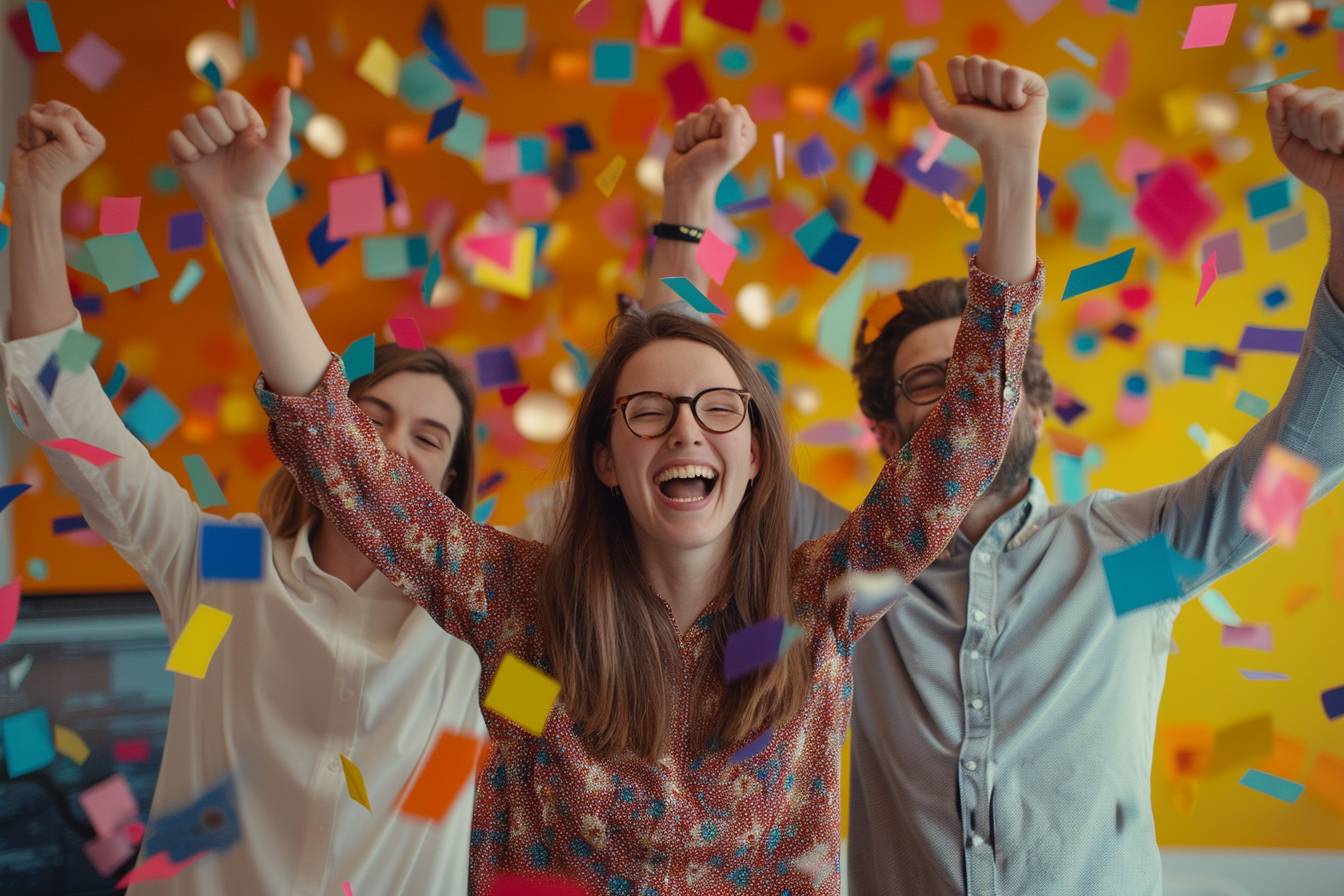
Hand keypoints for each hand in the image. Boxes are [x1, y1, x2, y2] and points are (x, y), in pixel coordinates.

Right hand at [8, 101, 105, 196]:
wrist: (31, 183)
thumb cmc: (55, 169)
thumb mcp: (70, 146)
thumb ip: (60, 123)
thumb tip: (34, 113)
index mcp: (92, 136)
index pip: (72, 112)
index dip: (60, 125)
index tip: (61, 145)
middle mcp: (76, 129)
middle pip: (55, 106)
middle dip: (46, 126)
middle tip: (49, 145)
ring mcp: (55, 127)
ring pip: (38, 109)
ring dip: (34, 129)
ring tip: (40, 146)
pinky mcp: (37, 127)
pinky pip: (26, 116)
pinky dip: (24, 131)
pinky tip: (32, 145)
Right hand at [168, 88, 291, 220]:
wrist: (236, 206)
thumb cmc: (259, 179)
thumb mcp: (277, 150)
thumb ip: (281, 119)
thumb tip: (285, 88)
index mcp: (239, 118)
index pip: (227, 97)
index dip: (233, 116)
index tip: (242, 135)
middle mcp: (217, 123)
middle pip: (207, 111)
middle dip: (221, 135)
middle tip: (228, 151)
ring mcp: (197, 135)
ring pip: (189, 121)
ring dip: (205, 144)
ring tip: (214, 158)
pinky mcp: (181, 149)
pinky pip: (175, 137)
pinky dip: (188, 151)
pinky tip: (198, 162)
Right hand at [663, 98, 755, 216]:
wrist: (685, 184)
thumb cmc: (709, 167)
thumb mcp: (729, 146)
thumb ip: (731, 119)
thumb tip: (720, 102)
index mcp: (744, 131)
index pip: (733, 108)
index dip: (722, 122)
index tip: (719, 141)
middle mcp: (727, 128)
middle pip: (712, 109)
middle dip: (705, 129)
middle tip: (706, 148)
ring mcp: (707, 130)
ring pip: (695, 115)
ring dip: (692, 134)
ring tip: (696, 151)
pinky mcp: (691, 132)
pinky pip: (682, 123)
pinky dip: (682, 137)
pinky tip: (687, 150)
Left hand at [917, 56, 1047, 159]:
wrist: (1003, 148)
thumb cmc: (975, 134)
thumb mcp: (944, 116)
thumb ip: (928, 91)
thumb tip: (921, 63)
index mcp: (970, 80)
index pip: (957, 62)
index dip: (960, 84)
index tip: (968, 102)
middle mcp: (990, 75)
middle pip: (974, 61)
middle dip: (977, 88)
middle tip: (988, 107)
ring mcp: (1011, 75)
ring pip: (994, 66)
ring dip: (994, 95)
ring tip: (1004, 109)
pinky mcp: (1032, 80)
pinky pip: (1014, 73)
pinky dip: (1012, 94)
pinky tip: (1018, 106)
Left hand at [1267, 84, 1343, 206]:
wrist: (1343, 190)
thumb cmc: (1319, 167)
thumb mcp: (1287, 143)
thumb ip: (1277, 117)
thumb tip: (1274, 87)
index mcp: (1318, 99)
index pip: (1289, 97)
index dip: (1291, 124)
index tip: (1304, 138)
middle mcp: (1337, 96)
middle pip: (1301, 102)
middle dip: (1304, 131)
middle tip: (1321, 145)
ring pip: (1319, 110)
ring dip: (1320, 138)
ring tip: (1333, 146)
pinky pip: (1335, 116)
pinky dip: (1333, 138)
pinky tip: (1343, 145)